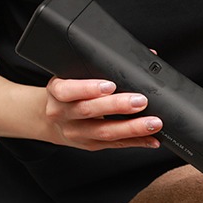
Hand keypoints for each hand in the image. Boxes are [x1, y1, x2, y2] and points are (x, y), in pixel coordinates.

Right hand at [44, 77, 161, 150]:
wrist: (50, 120)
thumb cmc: (69, 94)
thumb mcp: (73, 77)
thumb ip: (99, 68)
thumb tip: (144, 56)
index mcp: (57, 92)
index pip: (67, 90)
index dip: (88, 88)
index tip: (110, 85)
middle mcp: (63, 114)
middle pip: (89, 111)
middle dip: (118, 106)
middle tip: (141, 101)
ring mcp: (76, 132)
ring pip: (104, 132)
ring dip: (132, 128)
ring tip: (153, 123)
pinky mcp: (90, 145)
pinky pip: (115, 144)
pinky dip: (136, 142)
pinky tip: (151, 139)